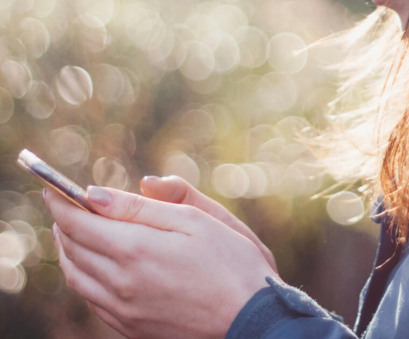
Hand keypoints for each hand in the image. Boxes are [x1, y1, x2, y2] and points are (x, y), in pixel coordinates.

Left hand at [44, 187, 275, 338]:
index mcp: (136, 249)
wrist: (251, 319)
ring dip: (68, 250)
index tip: (52, 187)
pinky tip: (94, 265)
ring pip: (76, 276)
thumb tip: (98, 194)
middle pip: (72, 248)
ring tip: (73, 231)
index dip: (61, 202)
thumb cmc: (233, 263)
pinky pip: (91, 299)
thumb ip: (146, 205)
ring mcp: (123, 309)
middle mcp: (121, 282)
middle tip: (64, 204)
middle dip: (64, 222)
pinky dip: (82, 276)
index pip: (79, 222)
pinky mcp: (131, 328)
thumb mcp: (197, 220)